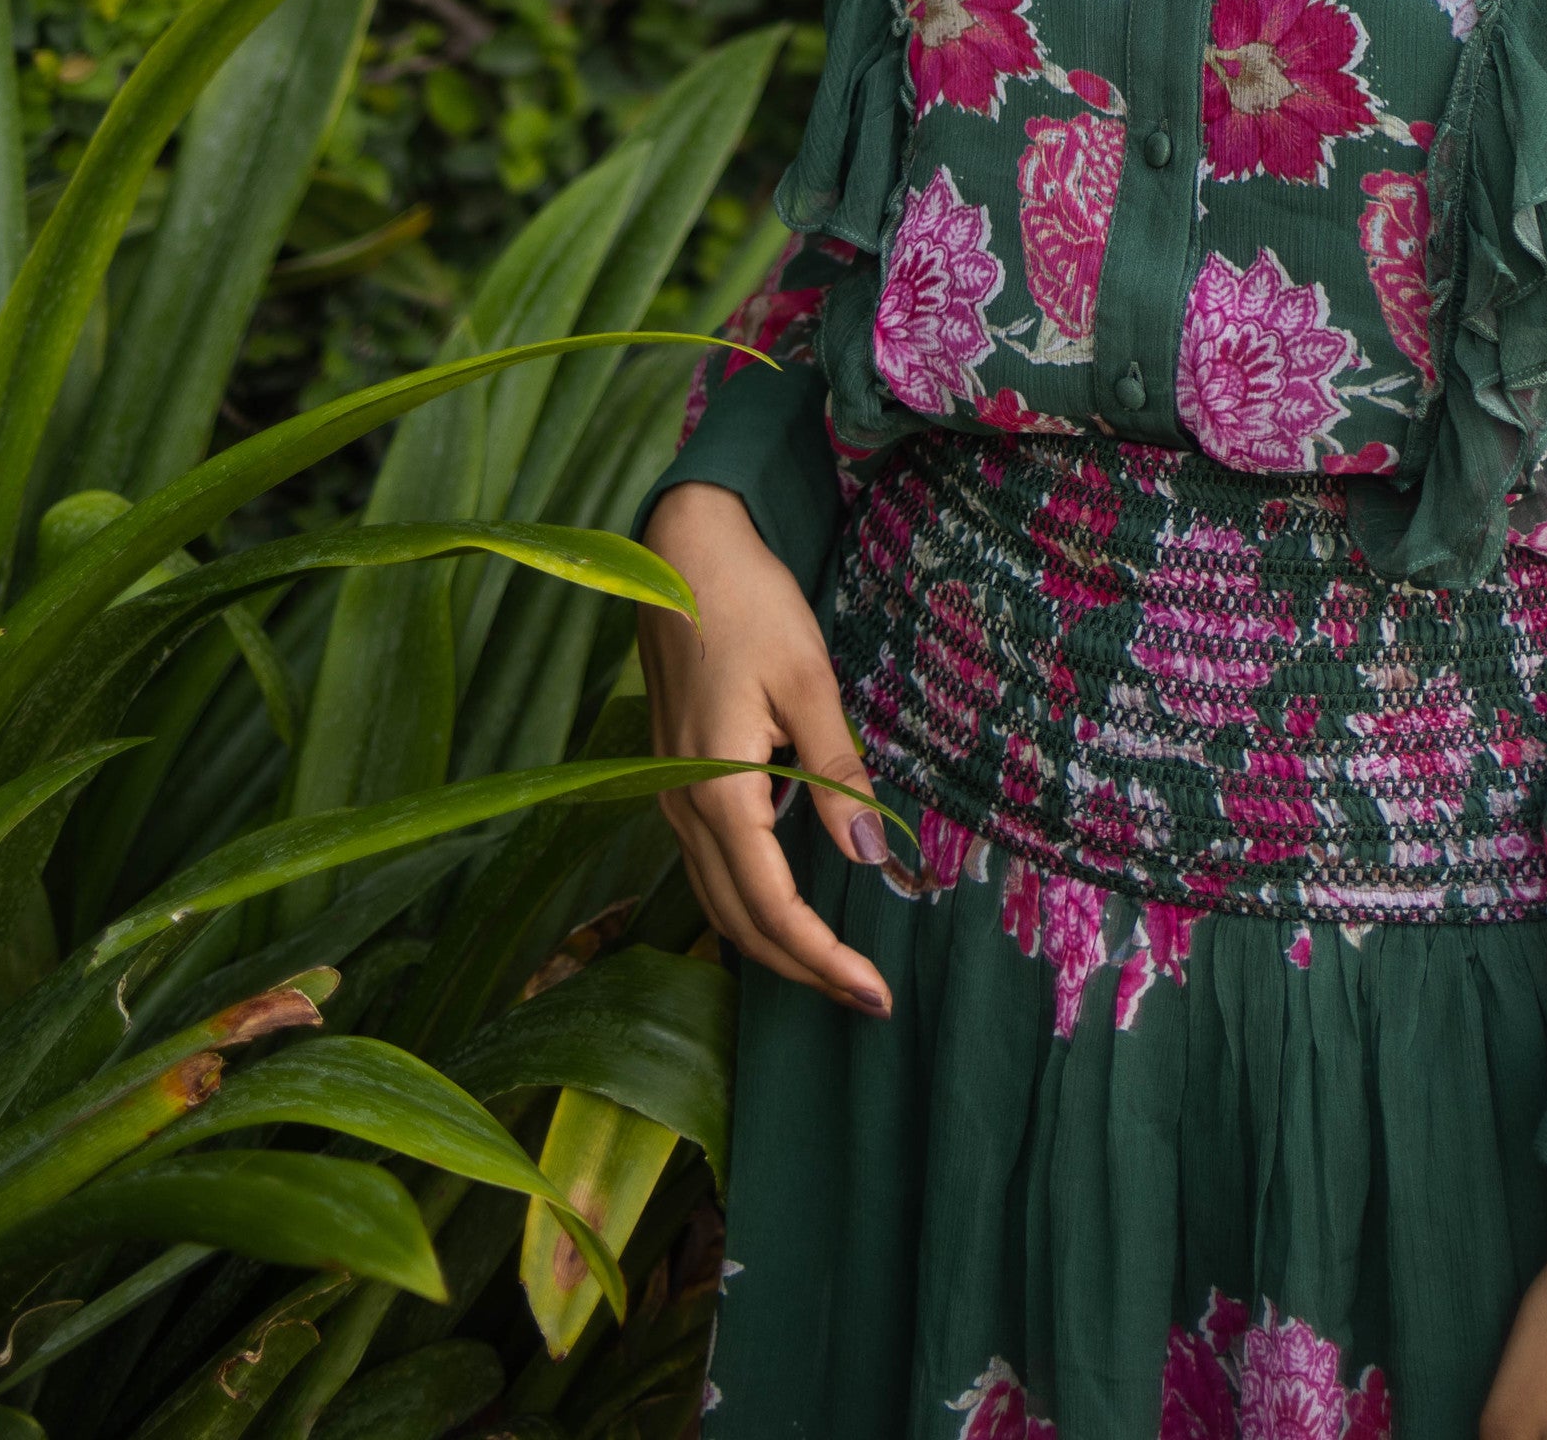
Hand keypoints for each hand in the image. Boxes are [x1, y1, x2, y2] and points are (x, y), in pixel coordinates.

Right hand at [638, 482, 892, 1011]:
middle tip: (866, 997)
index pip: (772, 906)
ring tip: (835, 967)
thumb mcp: (808, 680)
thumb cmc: (749, 603)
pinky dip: (750, 904)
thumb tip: (872, 855)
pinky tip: (790, 904)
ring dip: (774, 943)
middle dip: (802, 968)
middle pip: (739, 922)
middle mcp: (683, 806)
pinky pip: (710, 868)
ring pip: (718, 902)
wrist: (682, 550)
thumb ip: (837, 771)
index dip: (822, 959)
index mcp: (717, 789)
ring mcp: (672, 796)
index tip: (873, 992)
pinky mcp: (677, 779)